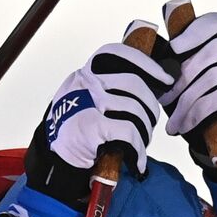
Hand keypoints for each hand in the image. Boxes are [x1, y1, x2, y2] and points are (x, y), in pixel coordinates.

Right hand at [24, 37, 171, 205]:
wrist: (52, 162)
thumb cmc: (72, 133)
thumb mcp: (83, 101)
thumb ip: (106, 90)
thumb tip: (146, 87)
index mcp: (84, 75)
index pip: (119, 55)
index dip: (146, 64)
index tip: (164, 78)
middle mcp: (85, 84)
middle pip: (134, 84)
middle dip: (150, 106)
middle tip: (150, 122)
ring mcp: (88, 104)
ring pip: (135, 110)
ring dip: (145, 131)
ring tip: (141, 143)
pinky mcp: (91, 126)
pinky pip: (130, 133)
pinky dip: (139, 149)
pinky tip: (137, 161)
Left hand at [160, 3, 216, 174]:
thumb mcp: (210, 74)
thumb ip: (189, 65)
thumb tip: (152, 68)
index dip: (196, 30)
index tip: (174, 46)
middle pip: (213, 50)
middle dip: (182, 76)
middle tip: (164, 99)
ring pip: (214, 77)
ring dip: (186, 102)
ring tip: (173, 123)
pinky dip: (197, 113)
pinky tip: (186, 125)